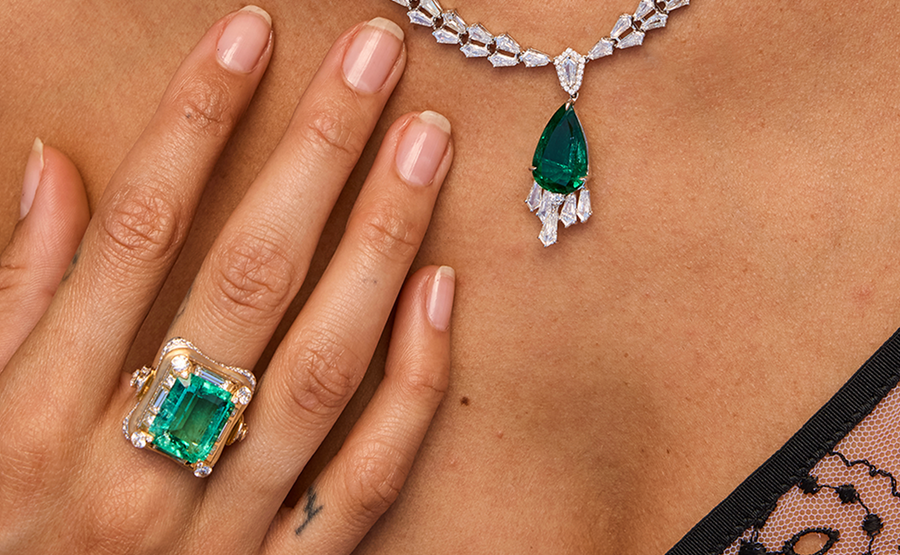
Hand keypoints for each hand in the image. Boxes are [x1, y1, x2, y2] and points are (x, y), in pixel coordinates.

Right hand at [0, 7, 454, 553]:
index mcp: (32, 417)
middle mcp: (135, 465)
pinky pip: (367, 476)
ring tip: (424, 142)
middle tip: (376, 56)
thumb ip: (11, 296)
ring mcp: (220, 528)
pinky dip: (411, 384)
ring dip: (382, 241)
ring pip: (324, 362)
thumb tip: (53, 168)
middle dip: (316, 151)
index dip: (195, 118)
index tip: (249, 32)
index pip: (136, 230)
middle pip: (248, 275)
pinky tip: (442, 290)